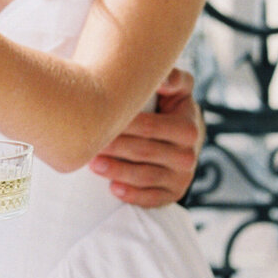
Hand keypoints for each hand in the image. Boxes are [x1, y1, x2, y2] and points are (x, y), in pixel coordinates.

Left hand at [88, 67, 203, 207]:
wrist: (183, 137)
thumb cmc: (170, 107)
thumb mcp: (177, 88)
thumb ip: (172, 78)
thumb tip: (162, 79)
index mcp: (189, 127)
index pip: (150, 127)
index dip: (123, 125)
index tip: (97, 120)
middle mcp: (189, 155)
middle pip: (144, 152)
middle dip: (114, 148)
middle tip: (88, 145)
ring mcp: (182, 177)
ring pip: (145, 176)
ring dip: (117, 171)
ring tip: (93, 164)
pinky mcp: (174, 194)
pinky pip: (152, 199)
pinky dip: (132, 195)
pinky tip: (113, 189)